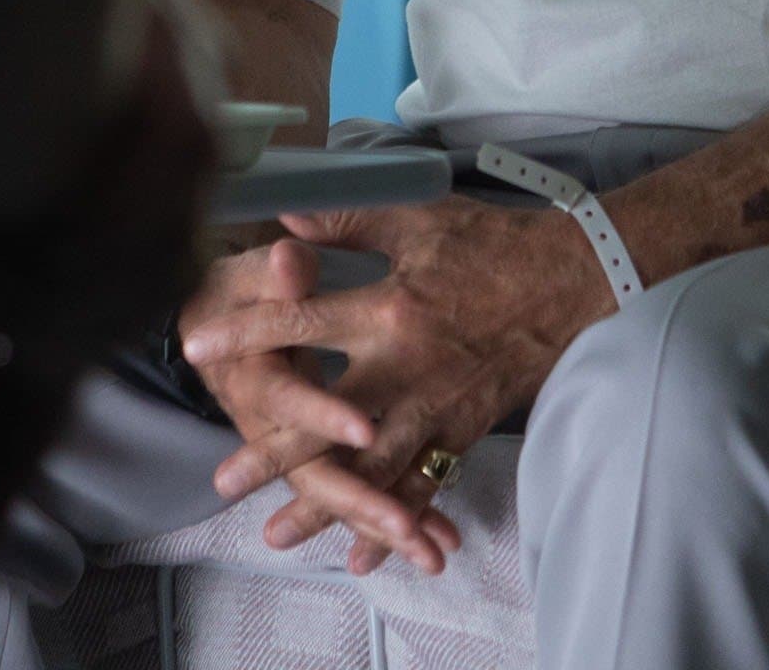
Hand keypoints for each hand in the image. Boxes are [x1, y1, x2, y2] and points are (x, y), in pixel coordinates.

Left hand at [183, 196, 614, 575]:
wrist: (572, 280)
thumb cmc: (493, 245)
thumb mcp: (421, 220)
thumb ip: (350, 221)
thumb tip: (286, 216)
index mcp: (389, 308)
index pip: (301, 323)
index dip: (246, 334)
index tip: (196, 349)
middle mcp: (407, 367)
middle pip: (327, 421)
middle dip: (273, 453)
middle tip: (224, 482)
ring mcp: (436, 406)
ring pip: (372, 468)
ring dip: (324, 504)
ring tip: (278, 534)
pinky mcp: (464, 429)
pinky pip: (425, 485)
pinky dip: (397, 521)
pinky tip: (367, 552)